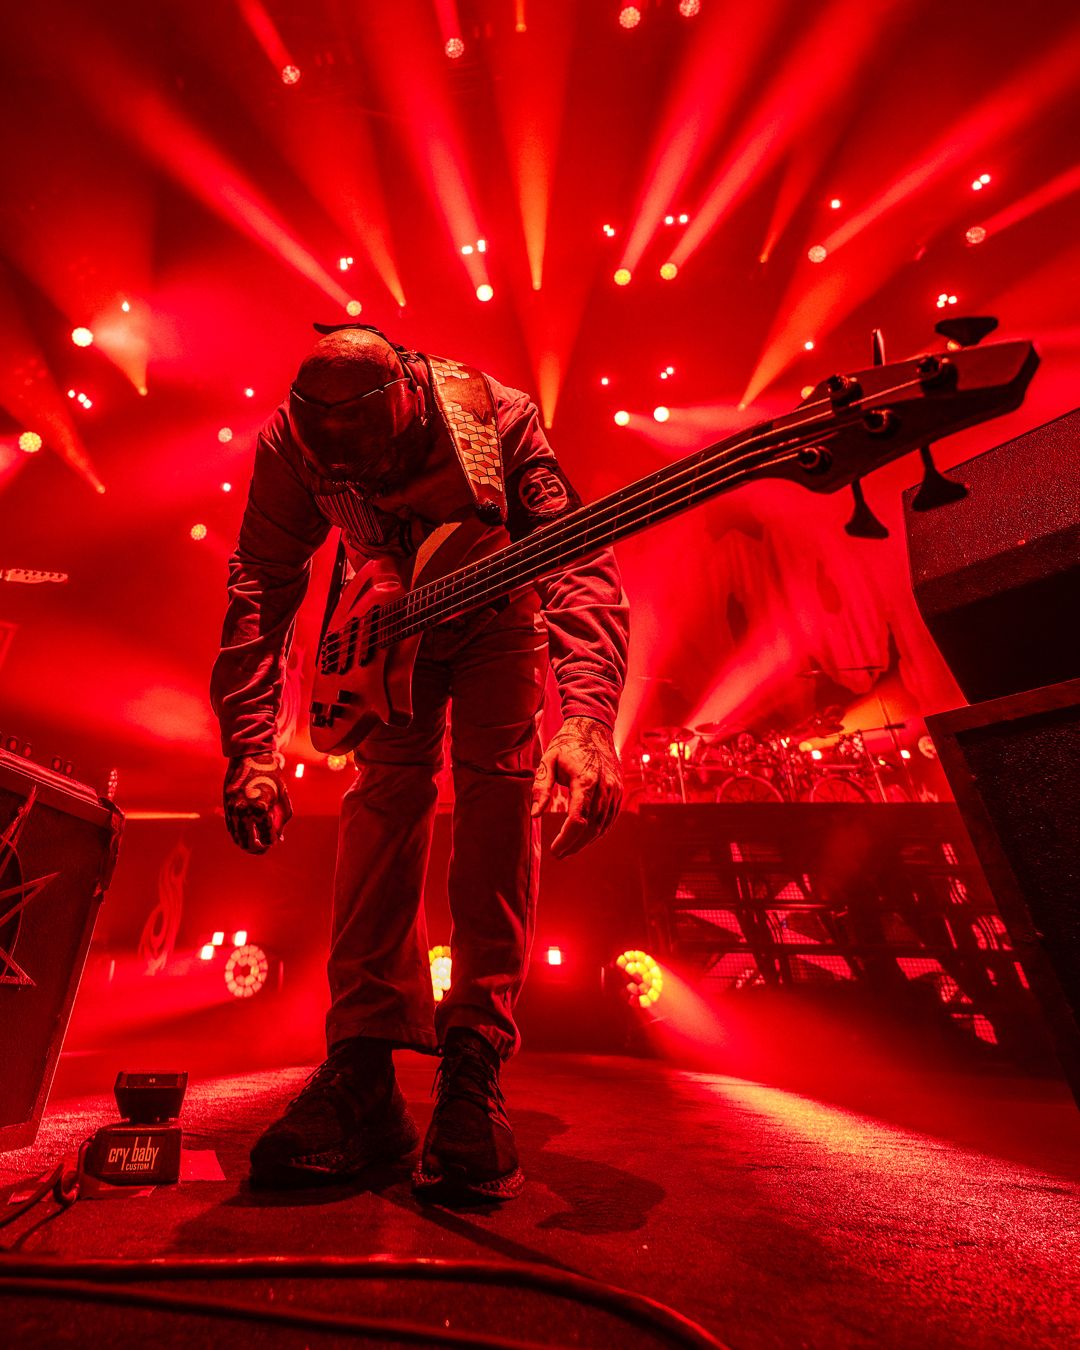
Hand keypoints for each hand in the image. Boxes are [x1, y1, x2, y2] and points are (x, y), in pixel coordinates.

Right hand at [223, 750, 292, 854]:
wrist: (251, 758)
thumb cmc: (272, 778)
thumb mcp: (281, 799)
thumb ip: (281, 821)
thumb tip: (278, 841)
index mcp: (261, 808)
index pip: (267, 837)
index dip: (271, 841)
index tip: (273, 840)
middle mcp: (244, 810)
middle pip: (249, 843)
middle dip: (257, 849)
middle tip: (262, 849)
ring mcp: (233, 809)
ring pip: (237, 837)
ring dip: (245, 844)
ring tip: (254, 846)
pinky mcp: (226, 806)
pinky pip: (231, 827)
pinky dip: (237, 835)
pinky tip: (244, 836)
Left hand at [531, 717, 621, 858]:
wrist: (594, 727)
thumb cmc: (567, 744)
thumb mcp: (548, 761)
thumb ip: (541, 788)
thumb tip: (535, 815)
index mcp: (586, 780)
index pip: (578, 820)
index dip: (566, 839)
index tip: (555, 851)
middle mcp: (604, 787)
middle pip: (592, 827)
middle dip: (575, 844)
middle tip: (559, 854)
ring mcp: (614, 790)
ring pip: (603, 825)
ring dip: (586, 841)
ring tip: (569, 849)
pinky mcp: (618, 790)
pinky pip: (610, 818)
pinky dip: (598, 831)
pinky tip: (585, 837)